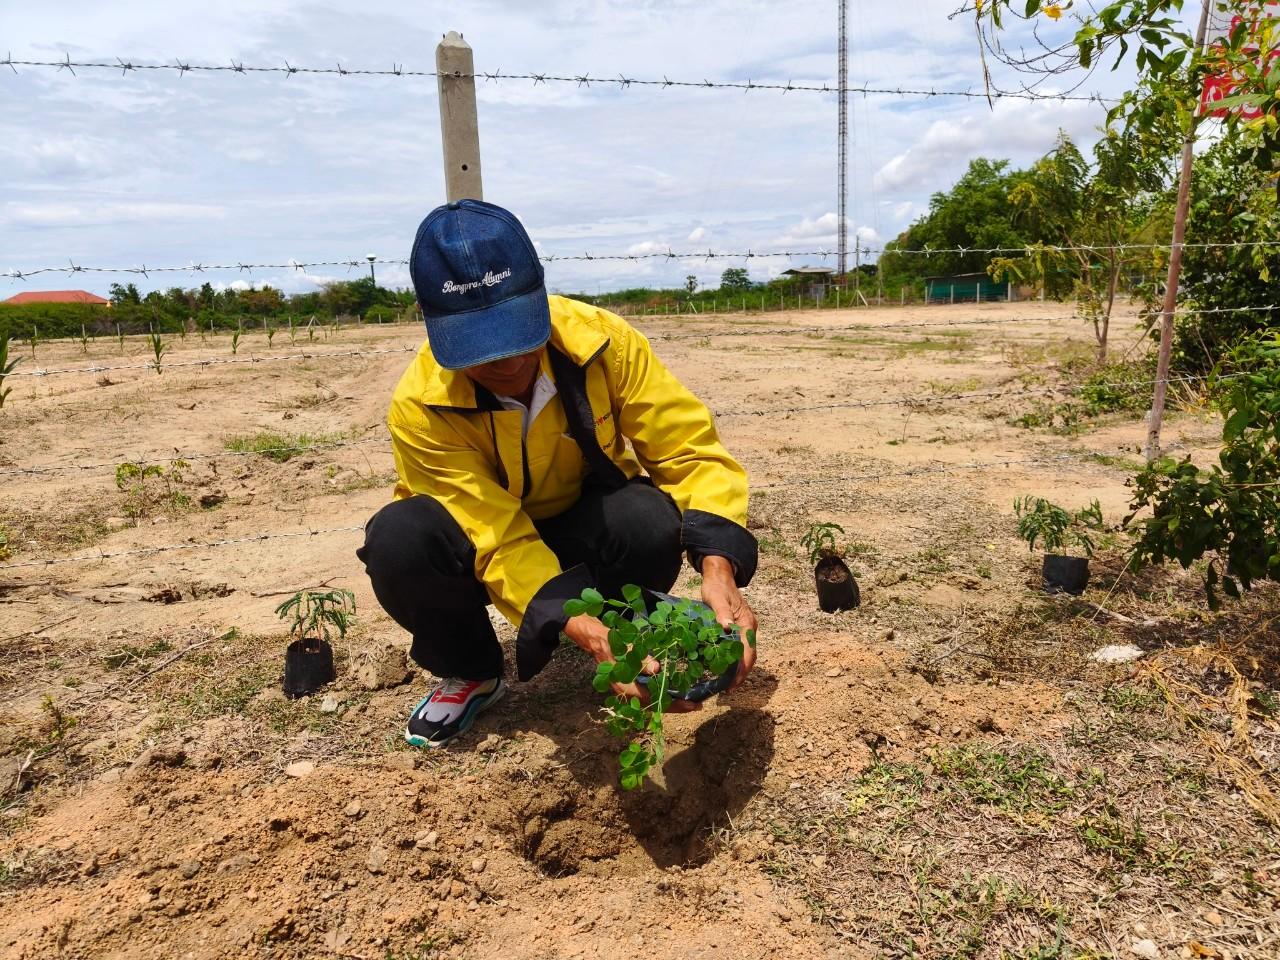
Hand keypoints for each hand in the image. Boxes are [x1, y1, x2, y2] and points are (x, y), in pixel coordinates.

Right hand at [563, 613, 701, 712]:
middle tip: (696, 705)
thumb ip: (640, 659)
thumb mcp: (625, 646)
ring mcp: (627, 691)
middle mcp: (626, 694)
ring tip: (689, 702)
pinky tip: (674, 692)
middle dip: (676, 707)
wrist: (594, 639)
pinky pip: (648, 696)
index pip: (654, 701)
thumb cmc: (609, 641)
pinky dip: (662, 696)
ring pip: (652, 703)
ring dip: (670, 703)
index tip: (691, 704)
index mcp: (624, 687)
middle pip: (655, 706)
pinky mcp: (630, 686)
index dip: (674, 703)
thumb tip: (656, 670)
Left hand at [699, 556, 757, 690]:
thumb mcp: (716, 599)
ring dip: (739, 668)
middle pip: (750, 656)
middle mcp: (749, 627)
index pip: (748, 652)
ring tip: (727, 683)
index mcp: (747, 623)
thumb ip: (722, 612)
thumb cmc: (717, 587)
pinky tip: (725, 666)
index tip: (733, 684)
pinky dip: (735, 659)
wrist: (719, 575)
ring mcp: (745, 628)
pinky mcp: (738, 627)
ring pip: (746, 652)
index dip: (742, 669)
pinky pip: (740, 647)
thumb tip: (727, 627)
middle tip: (729, 689)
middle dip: (741, 673)